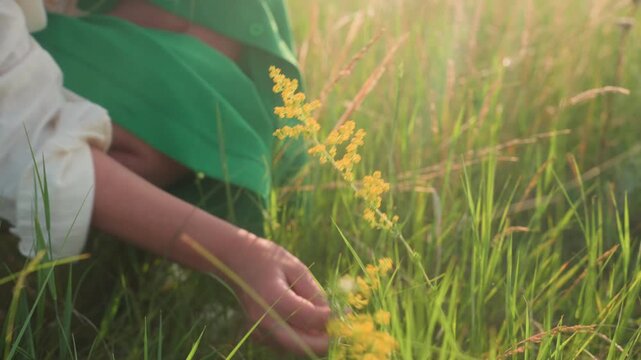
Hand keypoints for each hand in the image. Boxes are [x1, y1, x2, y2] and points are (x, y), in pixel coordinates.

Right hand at [229, 232, 330, 355]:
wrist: (236, 262)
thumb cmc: (269, 260)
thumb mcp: (296, 268)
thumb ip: (313, 293)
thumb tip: (329, 318)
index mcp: (274, 298)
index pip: (311, 319)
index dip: (328, 317)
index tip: (333, 308)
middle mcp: (264, 320)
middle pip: (304, 347)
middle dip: (324, 340)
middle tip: (333, 325)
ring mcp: (259, 331)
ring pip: (297, 348)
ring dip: (311, 338)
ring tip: (312, 314)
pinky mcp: (259, 337)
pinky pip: (287, 345)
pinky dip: (298, 336)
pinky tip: (297, 318)